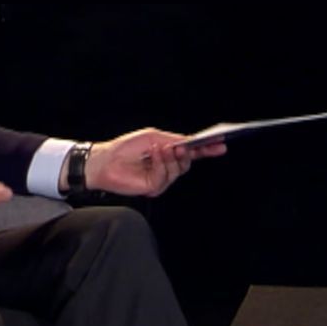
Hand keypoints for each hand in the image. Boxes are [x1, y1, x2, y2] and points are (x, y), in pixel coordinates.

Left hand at [85, 129, 226, 196]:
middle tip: (187, 146)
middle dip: (190, 154)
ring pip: (178, 170)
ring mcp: (161, 178)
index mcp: (169, 153)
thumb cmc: (126, 147)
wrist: (105, 161)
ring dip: (171, 158)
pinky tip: (153, 155)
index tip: (221, 143)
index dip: (207, 148)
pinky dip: (160, 164)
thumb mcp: (154, 137)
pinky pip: (165, 177)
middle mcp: (167, 166)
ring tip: (162, 148)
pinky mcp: (153, 188)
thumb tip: (190, 143)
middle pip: (188, 163)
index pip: (192, 152)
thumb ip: (174, 140)